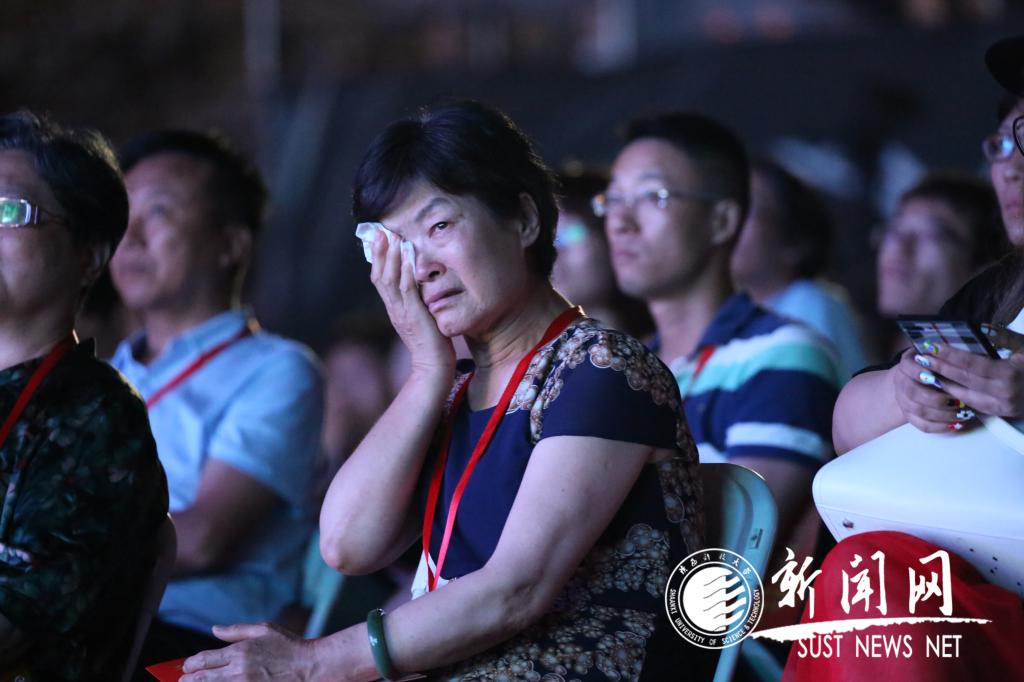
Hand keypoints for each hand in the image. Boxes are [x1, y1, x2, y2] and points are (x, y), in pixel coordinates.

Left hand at [180, 623, 313, 680]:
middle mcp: (238, 671)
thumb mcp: (264, 629)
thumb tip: (214, 629)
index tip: (187, 666)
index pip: (204, 660)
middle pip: (203, 679)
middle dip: (189, 679)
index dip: (190, 664)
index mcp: (239, 652)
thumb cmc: (288, 645)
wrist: (309, 667)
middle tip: (183, 680)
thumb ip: (236, 631)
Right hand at [369, 230, 453, 378]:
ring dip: (390, 256)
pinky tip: (407, 254)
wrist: (433, 367)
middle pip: (379, 275)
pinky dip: (405, 270)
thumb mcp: (422, 317)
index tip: (378, 238)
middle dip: (379, 252)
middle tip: (379, 230)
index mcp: (394, 308)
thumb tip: (422, 284)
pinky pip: (407, 288)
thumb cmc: (432, 343)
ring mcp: (401, 311)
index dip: (378, 259)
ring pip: (389, 279)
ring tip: (390, 236)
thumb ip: (418, 302)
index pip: (381, 279)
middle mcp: (394, 308)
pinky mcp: (413, 315)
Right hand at [892, 350, 970, 432]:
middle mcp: (901, 383)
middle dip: (937, 399)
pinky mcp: (910, 417)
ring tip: (963, 413)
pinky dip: (940, 427)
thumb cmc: (930, 364)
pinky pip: (923, 426)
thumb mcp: (933, 354)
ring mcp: (904, 402)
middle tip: (958, 401)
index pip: (908, 368)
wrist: (911, 380)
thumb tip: (947, 351)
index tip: (935, 376)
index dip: (920, 373)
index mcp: (906, 365)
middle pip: (913, 393)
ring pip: (920, 411)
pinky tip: (956, 425)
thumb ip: (939, 354)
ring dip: (943, 414)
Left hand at [911, 343, 1023, 419]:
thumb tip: (975, 328)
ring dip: (943, 383)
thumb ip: (1001, 337)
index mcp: (1010, 374)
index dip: (948, 355)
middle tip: (920, 357)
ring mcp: (1002, 407)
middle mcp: (1004, 393)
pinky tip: (944, 384)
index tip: (930, 346)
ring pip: (964, 396)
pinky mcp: (1001, 414)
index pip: (970, 364)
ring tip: (926, 370)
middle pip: (963, 380)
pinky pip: (973, 404)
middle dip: (940, 368)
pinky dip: (957, 394)